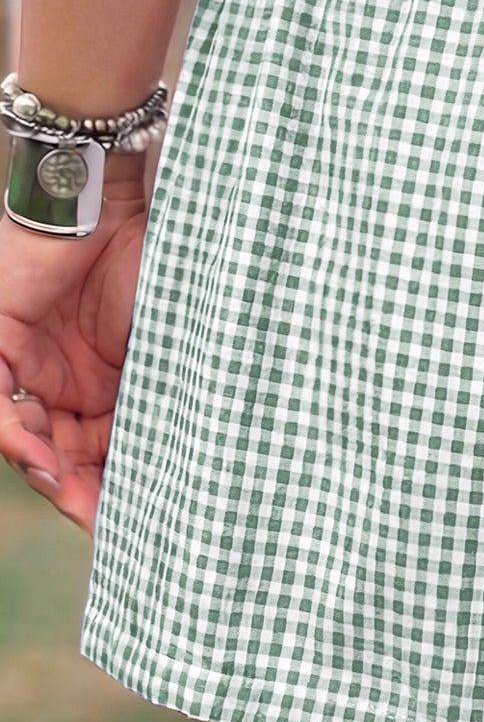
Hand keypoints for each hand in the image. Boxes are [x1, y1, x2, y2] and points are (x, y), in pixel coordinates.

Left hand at [0, 171, 148, 534]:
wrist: (119, 193)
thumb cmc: (163, 258)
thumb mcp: (178, 340)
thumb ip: (178, 393)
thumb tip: (225, 458)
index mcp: (116, 385)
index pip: (116, 452)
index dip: (129, 490)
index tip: (156, 525)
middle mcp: (68, 385)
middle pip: (70, 457)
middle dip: (86, 494)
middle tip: (109, 527)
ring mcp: (29, 367)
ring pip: (31, 439)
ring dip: (51, 473)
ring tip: (75, 499)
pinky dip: (17, 434)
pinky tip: (42, 457)